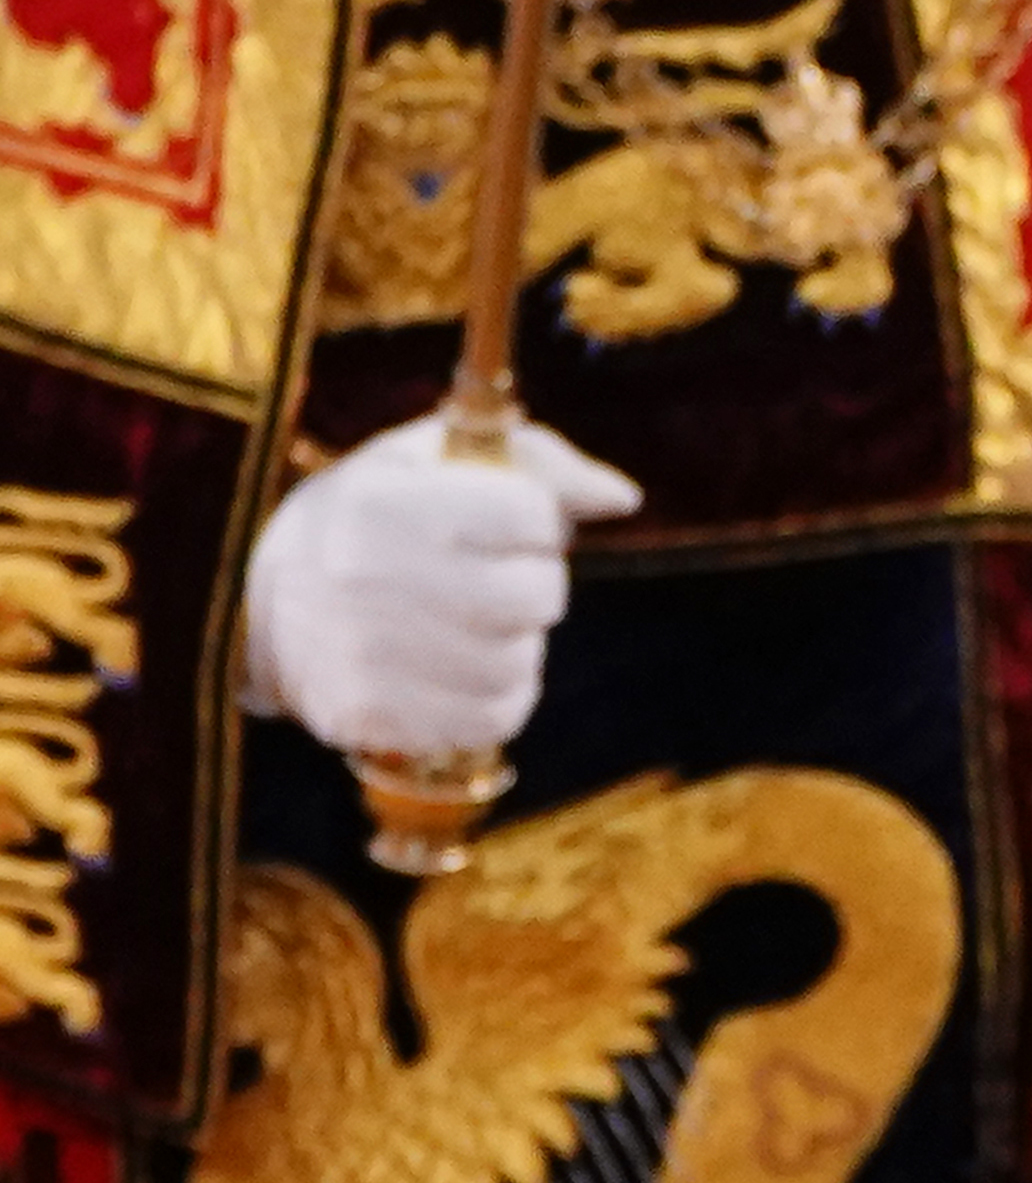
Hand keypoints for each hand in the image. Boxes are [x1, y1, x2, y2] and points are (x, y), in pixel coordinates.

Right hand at [236, 413, 642, 759]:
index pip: (532, 515)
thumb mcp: (435, 461)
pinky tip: (450, 672)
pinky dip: (490, 700)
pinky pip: (492, 721)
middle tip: (488, 580)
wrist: (258, 598)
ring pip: (521, 666)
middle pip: (538, 597)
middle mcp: (363, 575)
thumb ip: (539, 464)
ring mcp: (361, 652)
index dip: (532, 521)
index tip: (498, 523)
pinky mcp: (367, 716)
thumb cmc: (374, 517)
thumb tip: (623, 498)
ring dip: (511, 648)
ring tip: (462, 625)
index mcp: (381, 500)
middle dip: (530, 587)